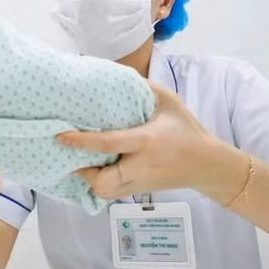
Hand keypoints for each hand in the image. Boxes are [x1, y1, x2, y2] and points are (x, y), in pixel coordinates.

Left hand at [57, 83, 227, 198]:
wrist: (207, 165)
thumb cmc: (186, 130)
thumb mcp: (168, 101)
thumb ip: (143, 87)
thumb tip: (115, 74)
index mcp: (146, 141)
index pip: (108, 143)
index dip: (82, 141)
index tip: (61, 136)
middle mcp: (140, 166)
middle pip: (102, 182)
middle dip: (84, 172)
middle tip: (74, 155)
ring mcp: (139, 183)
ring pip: (105, 193)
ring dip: (90, 179)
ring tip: (84, 161)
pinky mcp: (138, 191)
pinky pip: (111, 195)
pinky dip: (100, 185)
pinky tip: (97, 169)